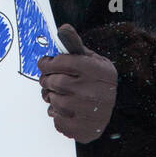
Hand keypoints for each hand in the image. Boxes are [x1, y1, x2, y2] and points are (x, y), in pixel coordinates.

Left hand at [37, 24, 117, 142]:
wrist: (109, 112)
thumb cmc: (96, 81)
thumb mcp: (92, 60)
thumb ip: (75, 45)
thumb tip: (62, 28)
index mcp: (99, 70)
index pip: (62, 62)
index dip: (48, 62)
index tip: (45, 64)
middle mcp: (95, 90)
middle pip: (55, 82)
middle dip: (47, 80)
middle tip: (49, 81)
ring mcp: (89, 111)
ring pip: (52, 100)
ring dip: (50, 97)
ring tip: (58, 95)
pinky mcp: (82, 128)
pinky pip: (55, 119)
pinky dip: (56, 114)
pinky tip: (65, 110)